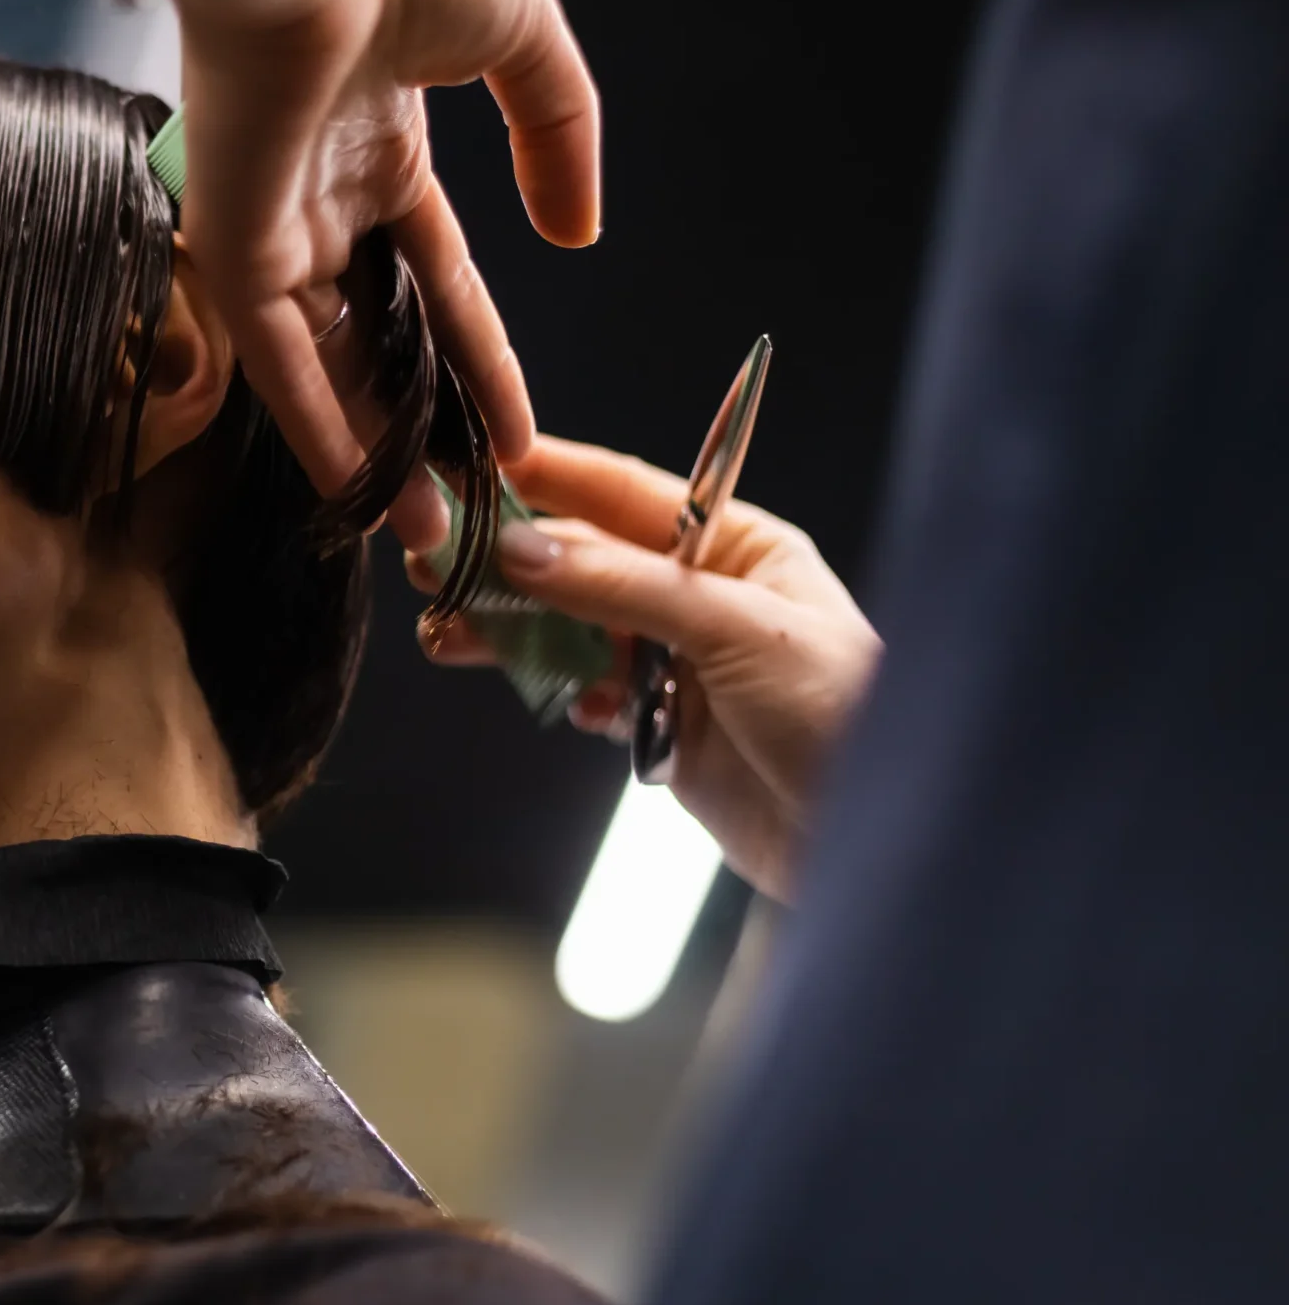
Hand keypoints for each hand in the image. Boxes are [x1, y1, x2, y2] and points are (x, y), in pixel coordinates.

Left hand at [169, 0, 599, 551]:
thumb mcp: (526, 40)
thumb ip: (559, 137)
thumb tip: (579, 231)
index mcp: (382, 143)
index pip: (438, 277)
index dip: (479, 357)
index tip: (515, 432)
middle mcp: (322, 193)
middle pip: (375, 337)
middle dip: (418, 426)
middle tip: (457, 508)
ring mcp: (273, 220)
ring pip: (324, 362)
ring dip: (371, 450)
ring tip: (422, 532)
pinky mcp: (233, 240)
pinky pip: (273, 355)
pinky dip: (315, 423)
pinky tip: (352, 488)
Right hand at [430, 435, 882, 898]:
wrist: (871, 838)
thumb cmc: (840, 713)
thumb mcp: (732, 630)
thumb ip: (621, 588)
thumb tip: (520, 549)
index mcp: (737, 546)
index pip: (625, 493)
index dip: (549, 478)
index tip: (474, 466)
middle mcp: (702, 594)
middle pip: (585, 562)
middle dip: (510, 563)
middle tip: (433, 560)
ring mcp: (678, 661)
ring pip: (573, 629)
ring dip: (513, 631)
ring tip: (447, 634)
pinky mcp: (661, 726)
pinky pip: (589, 692)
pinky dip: (562, 693)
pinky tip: (555, 701)